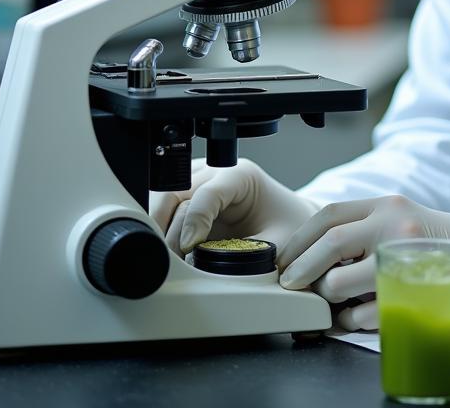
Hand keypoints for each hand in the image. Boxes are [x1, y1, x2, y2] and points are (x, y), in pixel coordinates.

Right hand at [149, 158, 319, 254]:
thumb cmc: (286, 226)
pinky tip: (168, 250)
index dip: (194, 220)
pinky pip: (163, 209)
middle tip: (171, 259)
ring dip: (160, 228)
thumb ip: (247, 257)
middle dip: (167, 226)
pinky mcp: (185, 196)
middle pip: (174, 191)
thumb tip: (214, 276)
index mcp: (241, 176)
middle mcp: (215, 173)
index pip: (207, 192)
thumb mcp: (275, 242)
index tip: (189, 247)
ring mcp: (197, 181)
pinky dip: (161, 229)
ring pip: (162, 198)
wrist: (290, 219)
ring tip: (169, 257)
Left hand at [276, 194, 449, 330]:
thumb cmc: (437, 242)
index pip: (330, 215)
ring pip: (343, 282)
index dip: (300, 239)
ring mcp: (405, 256)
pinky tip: (355, 316)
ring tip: (331, 304)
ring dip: (328, 299)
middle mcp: (395, 224)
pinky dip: (351, 320)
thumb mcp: (401, 219)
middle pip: (331, 244)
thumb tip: (312, 256)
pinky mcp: (414, 290)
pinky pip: (366, 312)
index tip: (285, 260)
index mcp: (386, 205)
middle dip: (302, 270)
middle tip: (292, 286)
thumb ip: (364, 228)